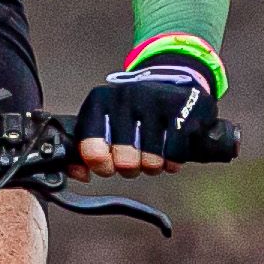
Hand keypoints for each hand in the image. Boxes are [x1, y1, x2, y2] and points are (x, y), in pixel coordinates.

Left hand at [69, 54, 218, 171]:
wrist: (176, 89)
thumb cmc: (136, 114)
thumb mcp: (105, 124)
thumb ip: (86, 150)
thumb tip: (80, 174)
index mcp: (99, 101)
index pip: (90, 148)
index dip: (101, 165)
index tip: (108, 164)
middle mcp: (125, 97)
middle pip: (124, 162)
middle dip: (131, 168)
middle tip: (135, 158)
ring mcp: (154, 101)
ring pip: (150, 161)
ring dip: (153, 165)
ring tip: (154, 152)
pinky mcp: (183, 110)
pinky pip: (174, 155)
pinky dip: (174, 161)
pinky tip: (171, 150)